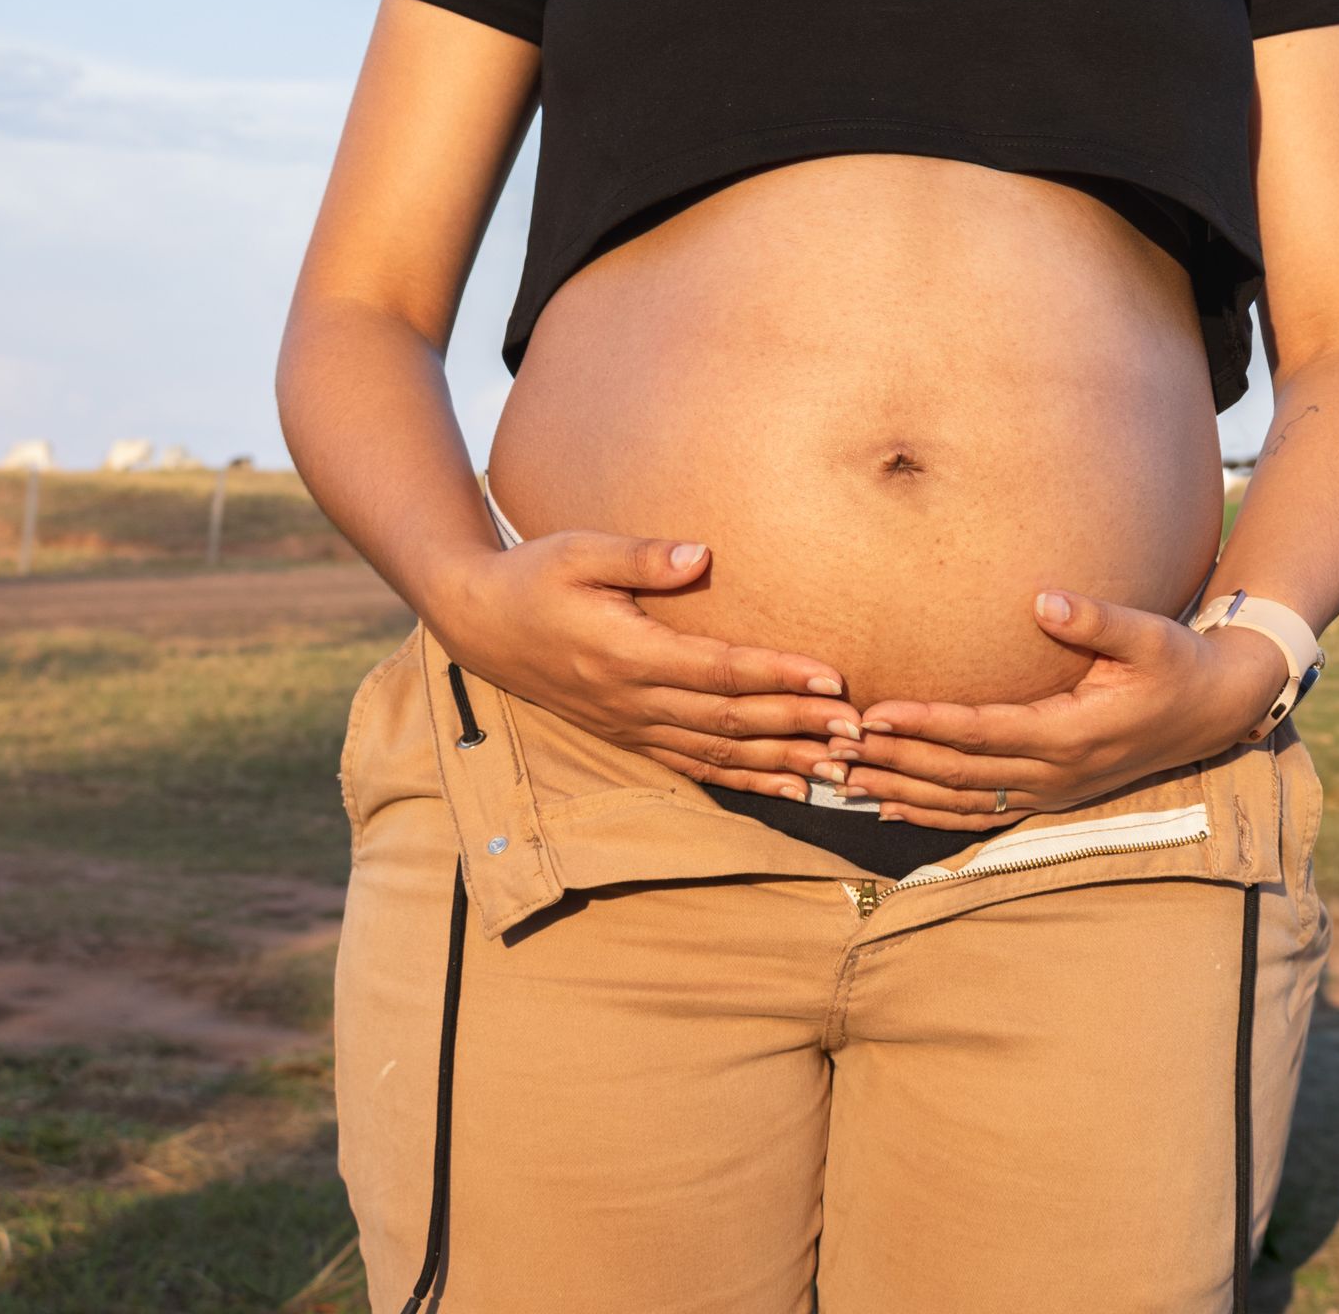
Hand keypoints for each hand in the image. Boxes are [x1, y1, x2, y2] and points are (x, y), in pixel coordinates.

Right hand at [430, 529, 861, 801]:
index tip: (829, 677)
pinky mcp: (630, 733)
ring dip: (779, 762)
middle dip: (795, 726)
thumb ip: (641, 556)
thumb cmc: (536, 575)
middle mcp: (632, 700)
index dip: (775, 675)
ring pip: (717, 754)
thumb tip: (702, 555)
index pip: (717, 671)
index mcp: (627, 654)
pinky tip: (788, 788)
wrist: (482, 622)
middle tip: (855, 730)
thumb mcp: (581, 551)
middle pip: (728, 721)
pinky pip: (695, 766)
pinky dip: (744, 780)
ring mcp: (631, 724)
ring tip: (837, 769)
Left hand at [841, 591, 1287, 829]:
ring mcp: (1052, 791)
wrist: (1214, 710)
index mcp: (1072, 733)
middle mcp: (1056, 772)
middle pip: (960, 774)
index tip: (878, 713)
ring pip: (963, 800)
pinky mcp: (1050, 795)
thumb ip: (1097, 620)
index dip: (929, 726)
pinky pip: (982, 812)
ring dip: (902, 790)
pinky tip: (890, 807)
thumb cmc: (1178, 664)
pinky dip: (933, 813)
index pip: (984, 733)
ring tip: (843, 780)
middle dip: (895, 761)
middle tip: (835, 746)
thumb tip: (1043, 599)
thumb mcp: (1149, 635)